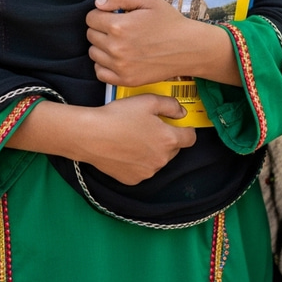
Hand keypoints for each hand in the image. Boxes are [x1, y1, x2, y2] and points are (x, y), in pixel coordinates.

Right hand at [5, 95, 195, 185]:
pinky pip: (142, 169)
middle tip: (148, 127)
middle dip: (166, 139)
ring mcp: (147, 172)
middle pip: (173, 149)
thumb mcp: (147, 101)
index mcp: (168, 140)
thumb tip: (182, 113)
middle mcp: (162, 160)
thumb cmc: (120, 115)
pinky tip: (125, 150)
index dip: (186, 129)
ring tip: (133, 137)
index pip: (190, 138)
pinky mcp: (133, 180)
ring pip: (157, 160)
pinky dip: (138, 161)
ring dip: (152, 151)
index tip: (177, 124)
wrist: (91, 135)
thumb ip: (170, 105)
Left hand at [86, 0, 241, 86]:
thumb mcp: (149, 0)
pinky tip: (117, 57)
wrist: (188, 48)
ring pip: (93, 53)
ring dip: (101, 46)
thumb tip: (99, 4)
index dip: (101, 14)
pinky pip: (100, 72)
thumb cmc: (170, 21)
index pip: (91, 18)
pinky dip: (104, 64)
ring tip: (119, 41)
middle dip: (101, 28)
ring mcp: (120, 66)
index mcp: (119, 26)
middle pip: (91, 35)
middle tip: (118, 28)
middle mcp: (116, 48)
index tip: (113, 15)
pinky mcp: (125, 80)